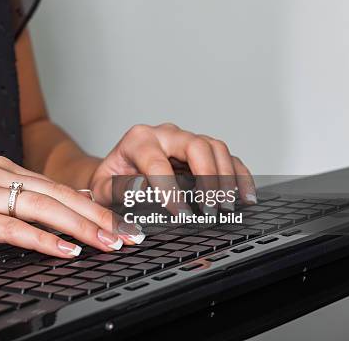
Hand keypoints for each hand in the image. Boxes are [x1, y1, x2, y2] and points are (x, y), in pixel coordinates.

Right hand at [0, 156, 142, 279]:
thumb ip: (20, 217)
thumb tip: (64, 228)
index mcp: (1, 171)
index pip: (57, 188)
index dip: (92, 207)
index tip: (121, 225)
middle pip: (57, 194)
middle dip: (97, 216)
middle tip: (128, 235)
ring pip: (40, 206)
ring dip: (80, 227)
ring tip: (109, 243)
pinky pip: (12, 227)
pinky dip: (43, 240)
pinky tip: (67, 251)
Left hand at [88, 123, 255, 212]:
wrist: (116, 172)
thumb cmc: (111, 180)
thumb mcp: (103, 188)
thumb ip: (118, 189)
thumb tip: (140, 190)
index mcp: (138, 140)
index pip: (158, 162)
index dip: (170, 189)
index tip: (180, 213)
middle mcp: (165, 134)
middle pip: (195, 145)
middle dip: (207, 177)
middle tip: (210, 208)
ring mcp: (185, 140)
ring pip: (215, 148)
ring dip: (226, 177)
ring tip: (228, 206)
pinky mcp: (200, 151)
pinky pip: (225, 157)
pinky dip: (239, 175)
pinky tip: (245, 197)